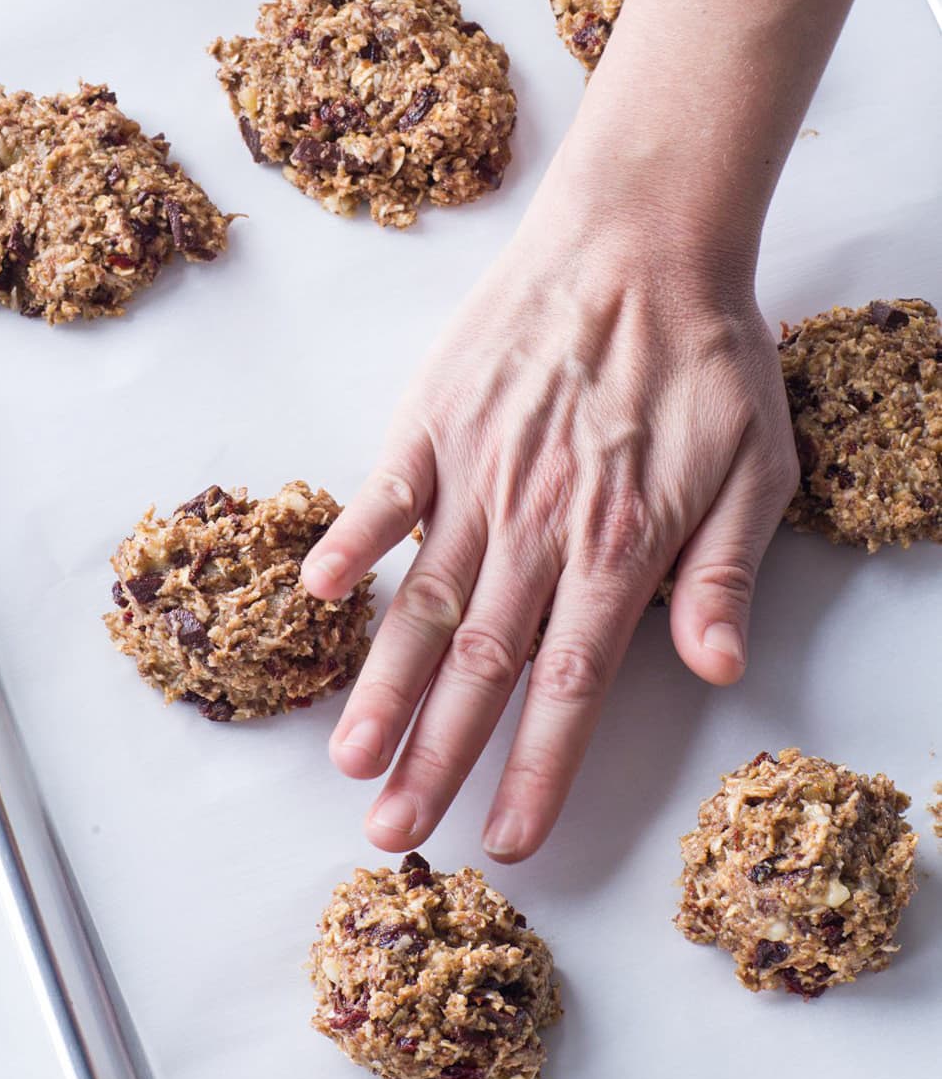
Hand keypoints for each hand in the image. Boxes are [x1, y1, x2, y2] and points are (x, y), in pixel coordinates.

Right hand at [301, 184, 798, 863]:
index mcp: (619, 546)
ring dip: (384, 686)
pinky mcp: (434, 417)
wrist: (642, 237)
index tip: (503, 840)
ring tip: (347, 760)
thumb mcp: (758, 467)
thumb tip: (714, 671)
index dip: (534, 773)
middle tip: (392, 834)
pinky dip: (352, 542)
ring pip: (423, 600)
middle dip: (435, 758)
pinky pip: (385, 492)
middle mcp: (538, 524)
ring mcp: (477, 470)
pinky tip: (319, 596)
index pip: (570, 689)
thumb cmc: (707, 353)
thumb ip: (725, 573)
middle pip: (481, 667)